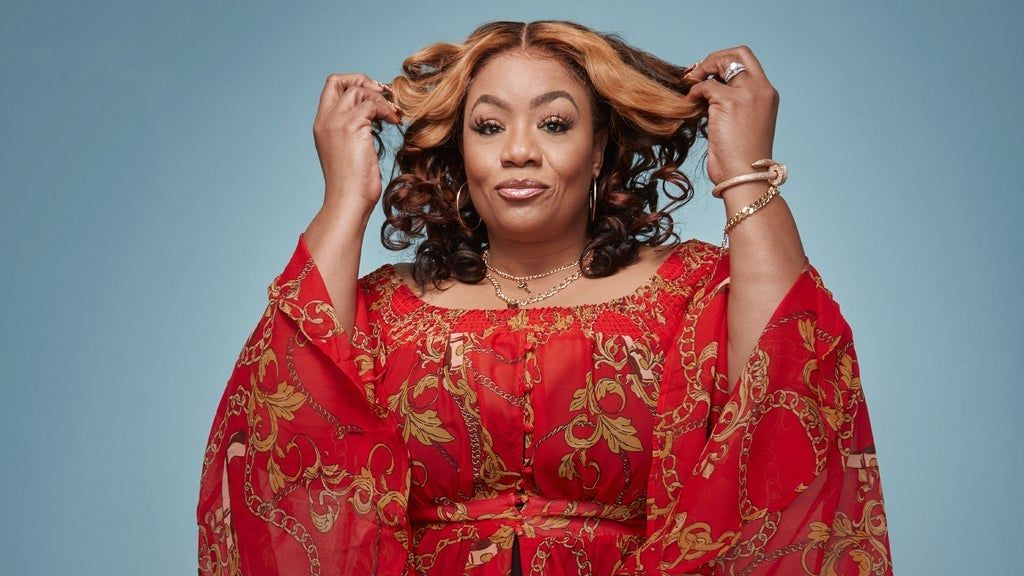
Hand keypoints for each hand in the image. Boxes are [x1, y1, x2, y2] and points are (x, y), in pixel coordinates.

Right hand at [312, 73, 402, 212]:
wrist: (348, 200)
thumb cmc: (351, 184)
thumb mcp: (348, 152)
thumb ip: (352, 133)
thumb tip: (371, 120)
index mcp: (322, 125)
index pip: (331, 89)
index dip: (352, 84)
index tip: (372, 96)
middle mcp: (325, 120)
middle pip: (338, 80)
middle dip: (362, 80)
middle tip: (383, 96)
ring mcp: (336, 122)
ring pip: (358, 90)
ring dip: (380, 99)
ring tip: (392, 115)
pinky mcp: (352, 127)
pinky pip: (372, 104)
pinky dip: (387, 110)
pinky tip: (394, 122)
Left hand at [682, 46, 778, 184]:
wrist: (745, 176)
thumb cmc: (742, 158)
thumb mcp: (745, 123)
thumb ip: (736, 103)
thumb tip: (710, 89)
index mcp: (767, 94)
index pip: (748, 62)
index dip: (726, 62)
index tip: (709, 73)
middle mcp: (761, 89)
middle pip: (737, 54)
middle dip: (713, 59)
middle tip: (696, 74)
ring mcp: (747, 93)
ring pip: (721, 63)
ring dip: (701, 71)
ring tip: (690, 85)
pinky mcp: (730, 102)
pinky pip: (705, 86)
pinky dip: (694, 91)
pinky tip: (689, 103)